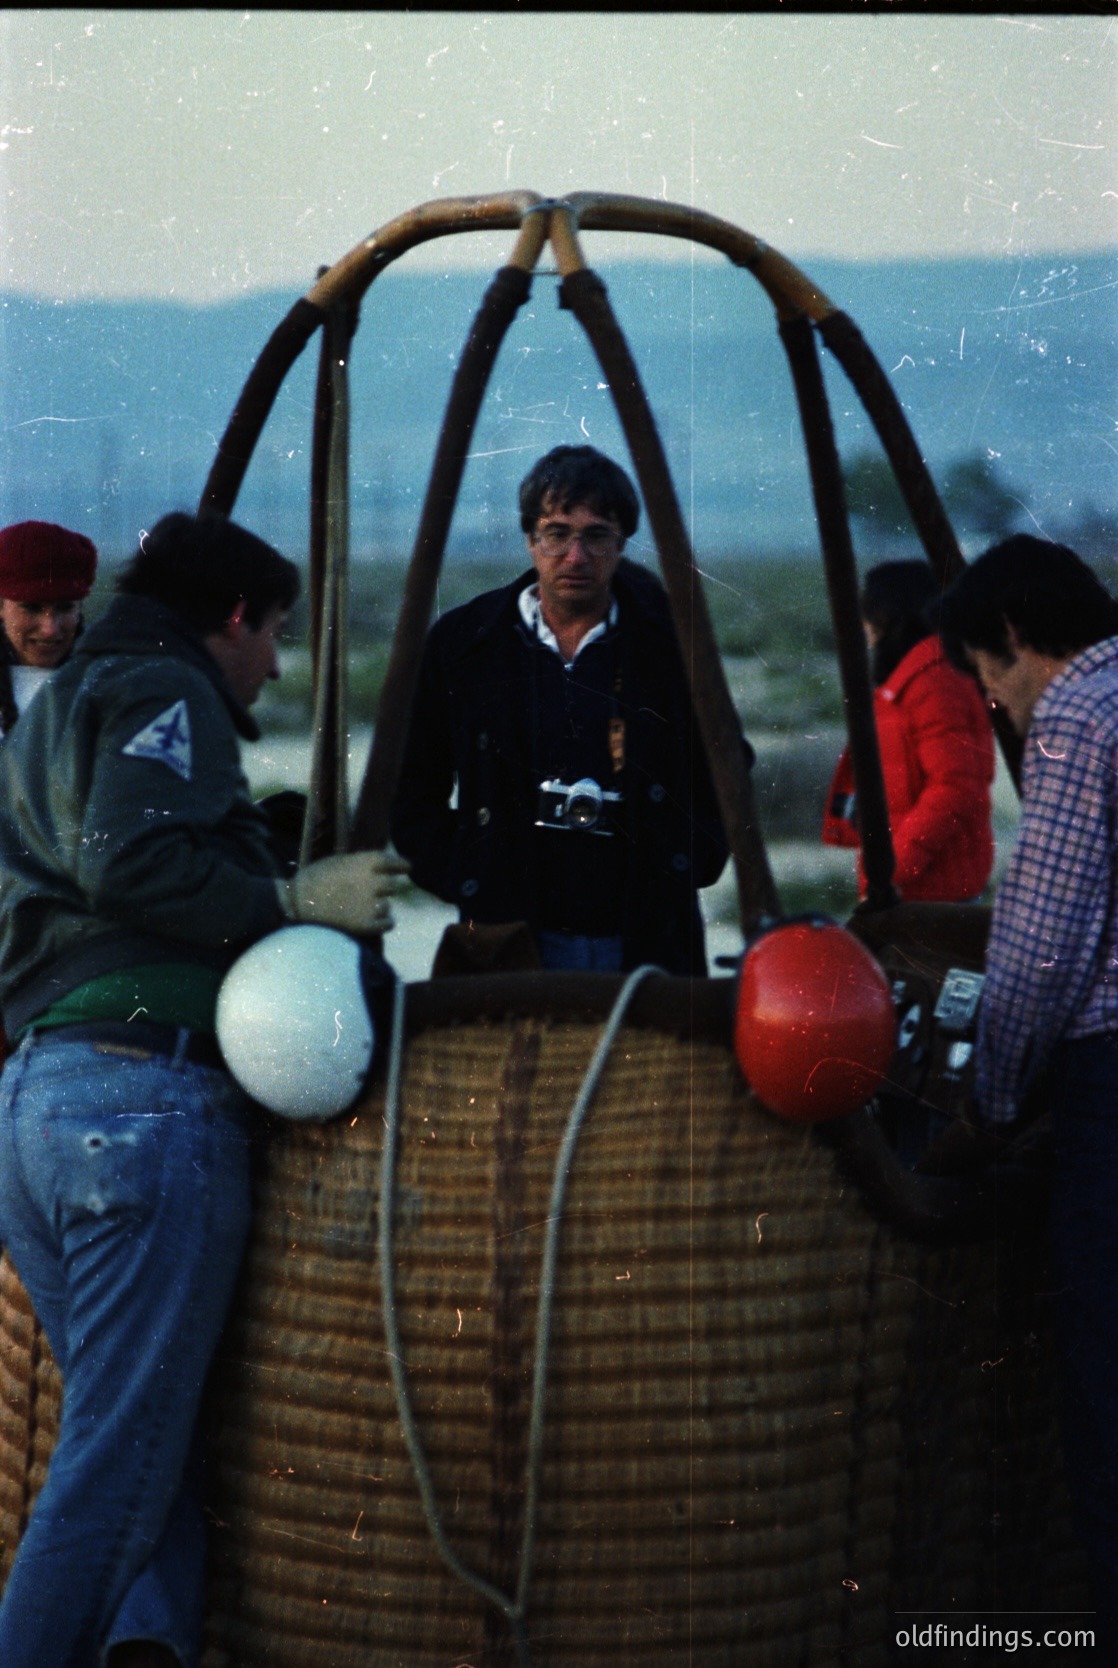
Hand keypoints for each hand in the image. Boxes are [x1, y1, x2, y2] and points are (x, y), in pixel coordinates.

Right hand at [276, 848, 409, 935]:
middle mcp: (375, 882)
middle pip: (392, 886)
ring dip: (378, 907)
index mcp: (368, 863)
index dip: (402, 867)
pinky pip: (388, 923)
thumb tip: (376, 867)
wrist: (298, 902)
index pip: (397, 864)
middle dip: (382, 889)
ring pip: (387, 906)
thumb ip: (360, 864)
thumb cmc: (314, 878)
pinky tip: (372, 922)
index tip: (405, 869)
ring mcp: (373, 904)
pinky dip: (382, 923)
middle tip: (366, 894)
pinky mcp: (368, 925)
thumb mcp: (338, 861)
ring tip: (359, 909)